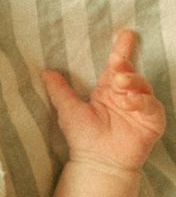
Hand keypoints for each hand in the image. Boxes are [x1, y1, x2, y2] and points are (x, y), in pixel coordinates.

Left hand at [42, 30, 165, 171]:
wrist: (97, 162)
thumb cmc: (83, 137)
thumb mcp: (68, 110)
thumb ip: (59, 91)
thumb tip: (45, 72)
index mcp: (107, 90)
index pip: (115, 66)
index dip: (121, 50)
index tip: (126, 34)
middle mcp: (125, 95)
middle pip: (129, 72)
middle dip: (125, 64)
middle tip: (116, 61)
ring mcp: (140, 107)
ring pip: (142, 86)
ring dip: (132, 81)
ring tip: (119, 82)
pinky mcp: (152, 120)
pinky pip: (150, 106)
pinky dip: (140, 101)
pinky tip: (128, 102)